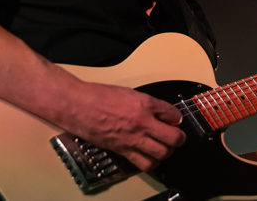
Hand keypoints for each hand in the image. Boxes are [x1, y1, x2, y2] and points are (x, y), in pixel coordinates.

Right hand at [61, 81, 185, 171]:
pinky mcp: (122, 150)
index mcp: (144, 103)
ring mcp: (132, 138)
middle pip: (173, 138)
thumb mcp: (129, 92)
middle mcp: (141, 122)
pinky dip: (150, 162)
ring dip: (166, 152)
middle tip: (177, 137)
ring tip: (163, 148)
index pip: (173, 113)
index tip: (176, 121)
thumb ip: (147, 104)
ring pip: (161, 153)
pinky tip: (149, 156)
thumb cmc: (98, 96)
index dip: (177, 118)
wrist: (77, 105)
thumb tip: (162, 112)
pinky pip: (143, 163)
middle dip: (179, 139)